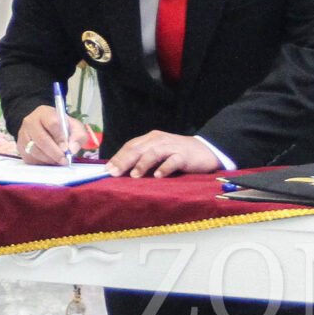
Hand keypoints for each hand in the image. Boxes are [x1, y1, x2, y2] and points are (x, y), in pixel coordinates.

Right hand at [17, 104, 76, 165]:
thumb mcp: (74, 127)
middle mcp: (30, 122)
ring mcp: (23, 134)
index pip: (52, 123)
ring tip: (58, 160)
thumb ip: (78, 136)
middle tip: (64, 160)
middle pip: (42, 139)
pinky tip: (49, 160)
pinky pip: (30, 158)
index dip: (60, 137)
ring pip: (35, 151)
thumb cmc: (60, 127)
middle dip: (55, 153)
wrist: (45, 128)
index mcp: (44, 112)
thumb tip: (72, 149)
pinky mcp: (20, 147)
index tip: (66, 147)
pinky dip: (42, 162)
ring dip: (49, 159)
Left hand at [106, 130, 221, 178]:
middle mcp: (160, 140)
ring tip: (134, 175)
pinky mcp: (184, 155)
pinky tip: (158, 176)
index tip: (108, 169)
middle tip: (114, 172)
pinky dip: (165, 168)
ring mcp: (172, 147)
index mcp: (151, 138)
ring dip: (143, 164)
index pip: (131, 145)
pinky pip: (173, 161)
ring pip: (154, 153)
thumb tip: (122, 171)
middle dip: (125, 160)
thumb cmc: (178, 154)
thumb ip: (143, 159)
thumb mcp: (159, 153)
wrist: (206, 150)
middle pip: (139, 148)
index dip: (119, 156)